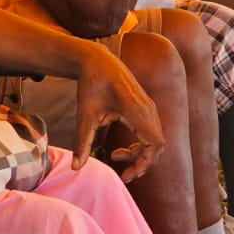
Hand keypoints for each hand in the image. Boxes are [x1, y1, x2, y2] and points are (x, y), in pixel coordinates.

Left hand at [69, 47, 163, 181]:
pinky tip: (120, 148)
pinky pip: (150, 131)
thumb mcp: (85, 115)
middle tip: (124, 175)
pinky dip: (139, 144)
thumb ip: (82, 142)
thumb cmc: (91, 83)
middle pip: (157, 145)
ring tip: (116, 157)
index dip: (146, 162)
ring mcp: (148, 107)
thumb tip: (76, 168)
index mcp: (137, 110)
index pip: (155, 144)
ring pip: (154, 139)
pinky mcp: (144, 107)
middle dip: (142, 162)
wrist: (96, 59)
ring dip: (139, 153)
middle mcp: (148, 109)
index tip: (129, 174)